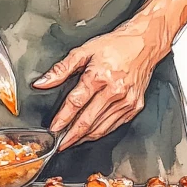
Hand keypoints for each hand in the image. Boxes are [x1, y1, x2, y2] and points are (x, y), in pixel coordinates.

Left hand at [33, 21, 169, 148]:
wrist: (144, 43)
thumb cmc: (115, 45)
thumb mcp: (84, 51)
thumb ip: (61, 69)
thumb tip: (42, 83)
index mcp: (99, 76)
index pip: (76, 103)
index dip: (63, 119)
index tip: (54, 129)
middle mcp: (114, 91)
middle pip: (88, 121)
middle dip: (71, 135)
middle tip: (60, 143)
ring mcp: (126, 101)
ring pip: (101, 127)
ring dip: (85, 137)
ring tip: (72, 141)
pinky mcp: (135, 106)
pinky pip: (114, 125)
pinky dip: (101, 132)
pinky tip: (91, 133)